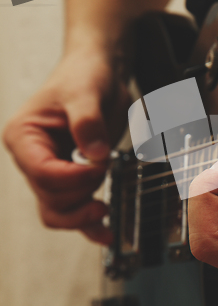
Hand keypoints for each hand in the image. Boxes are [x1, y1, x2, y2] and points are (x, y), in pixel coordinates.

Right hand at [3, 46, 130, 243]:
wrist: (99, 73)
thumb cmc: (85, 76)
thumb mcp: (86, 91)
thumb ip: (88, 122)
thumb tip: (95, 154)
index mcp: (24, 136)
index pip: (41, 171)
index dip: (73, 176)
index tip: (99, 165)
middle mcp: (32, 157)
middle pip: (50, 196)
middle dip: (81, 190)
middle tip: (104, 168)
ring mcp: (50, 170)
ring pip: (57, 210)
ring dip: (81, 215)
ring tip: (104, 207)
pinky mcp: (71, 178)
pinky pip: (72, 210)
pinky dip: (87, 224)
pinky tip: (106, 232)